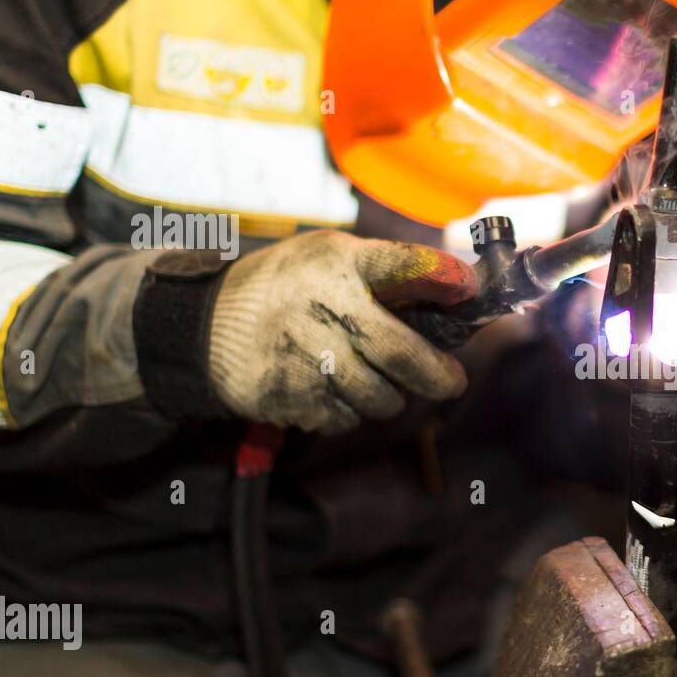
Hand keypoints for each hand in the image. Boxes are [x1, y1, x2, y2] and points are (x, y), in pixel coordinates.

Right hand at [207, 230, 476, 433]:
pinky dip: (349, 410)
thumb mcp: (332, 257)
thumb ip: (389, 272)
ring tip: (373, 377)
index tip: (470, 290)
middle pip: (402, 354)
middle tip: (453, 381)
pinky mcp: (290, 395)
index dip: (444, 277)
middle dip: (439, 376)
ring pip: (379, 397)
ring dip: (388, 396)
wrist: (206, 325)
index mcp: (338, 261)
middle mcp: (323, 306)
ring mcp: (305, 355)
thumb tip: (460, 292)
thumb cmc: (289, 287)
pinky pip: (345, 418)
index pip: (403, 264)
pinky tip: (332, 387)